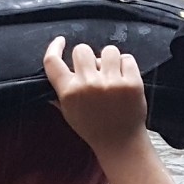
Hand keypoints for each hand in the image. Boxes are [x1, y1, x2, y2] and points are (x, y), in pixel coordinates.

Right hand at [43, 36, 146, 155]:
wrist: (120, 142)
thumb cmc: (92, 127)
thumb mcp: (69, 113)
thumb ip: (59, 93)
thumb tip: (51, 74)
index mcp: (69, 92)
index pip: (52, 61)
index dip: (54, 46)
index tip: (61, 41)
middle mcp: (88, 85)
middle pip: (82, 50)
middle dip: (87, 57)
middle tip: (93, 70)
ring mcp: (111, 83)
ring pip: (107, 51)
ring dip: (109, 60)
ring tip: (110, 74)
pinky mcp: (132, 82)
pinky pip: (127, 58)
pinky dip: (125, 66)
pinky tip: (123, 78)